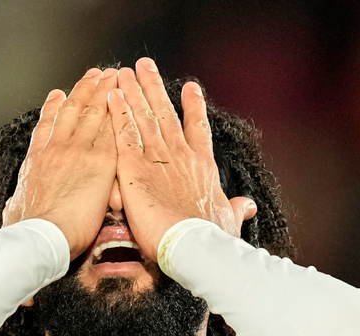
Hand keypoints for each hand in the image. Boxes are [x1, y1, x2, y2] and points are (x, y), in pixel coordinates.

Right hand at [3, 68, 118, 258]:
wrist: (42, 235)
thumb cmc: (27, 230)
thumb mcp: (15, 210)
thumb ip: (17, 202)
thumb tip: (13, 204)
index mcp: (36, 160)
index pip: (46, 127)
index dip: (53, 108)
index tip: (59, 94)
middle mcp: (55, 148)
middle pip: (72, 111)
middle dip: (83, 90)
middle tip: (93, 75)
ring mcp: (77, 151)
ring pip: (92, 114)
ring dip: (102, 92)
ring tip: (110, 77)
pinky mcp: (100, 162)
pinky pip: (111, 131)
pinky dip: (117, 114)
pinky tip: (124, 102)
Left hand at [108, 58, 256, 260]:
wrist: (193, 245)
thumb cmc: (211, 238)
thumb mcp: (228, 219)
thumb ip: (235, 208)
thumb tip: (247, 206)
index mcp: (203, 166)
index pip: (198, 129)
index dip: (194, 107)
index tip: (190, 88)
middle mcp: (181, 155)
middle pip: (165, 113)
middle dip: (154, 88)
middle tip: (145, 66)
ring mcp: (158, 158)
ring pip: (144, 117)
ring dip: (133, 92)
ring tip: (124, 72)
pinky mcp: (135, 168)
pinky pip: (124, 134)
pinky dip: (118, 114)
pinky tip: (112, 96)